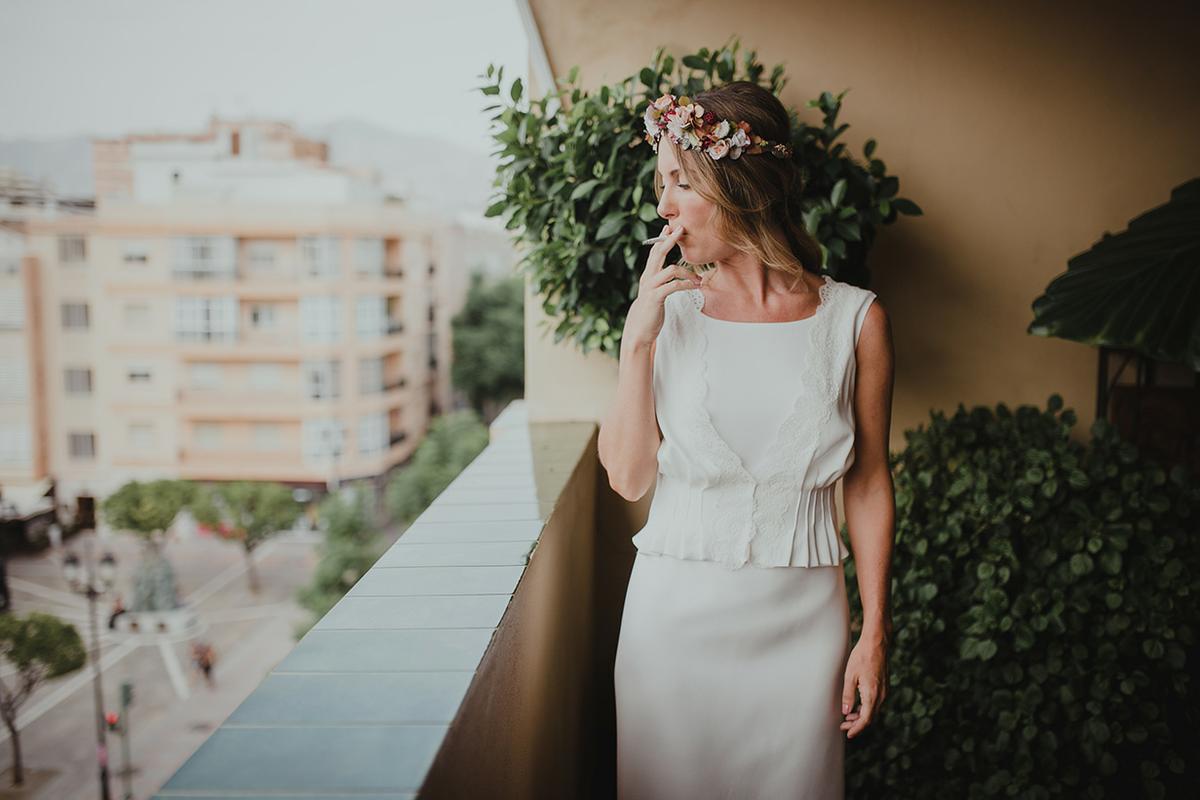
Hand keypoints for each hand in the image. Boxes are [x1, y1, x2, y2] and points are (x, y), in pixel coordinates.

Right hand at [621, 222, 695, 350]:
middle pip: (658, 253)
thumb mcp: (655, 292)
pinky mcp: (656, 297)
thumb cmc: (650, 311)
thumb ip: (660, 282)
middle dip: (670, 240)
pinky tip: (695, 286)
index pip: (654, 252)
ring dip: (688, 272)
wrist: (640, 330)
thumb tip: (671, 274)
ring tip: (699, 279)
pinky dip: (686, 284)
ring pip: (671, 269)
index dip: (662, 239)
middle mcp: (648, 278)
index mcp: (648, 275)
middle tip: (681, 229)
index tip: (670, 228)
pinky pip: (673, 286)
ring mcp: (651, 287)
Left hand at [840, 636, 888, 738]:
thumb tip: (846, 712)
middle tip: (843, 726)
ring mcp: (884, 691)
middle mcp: (881, 695)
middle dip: (857, 724)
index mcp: (872, 695)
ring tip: (847, 717)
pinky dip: (866, 708)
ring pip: (873, 711)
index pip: (866, 720)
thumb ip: (848, 696)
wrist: (876, 643)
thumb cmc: (861, 657)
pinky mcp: (884, 686)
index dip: (857, 729)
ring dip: (861, 716)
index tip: (848, 734)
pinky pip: (875, 703)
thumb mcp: (850, 676)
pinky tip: (856, 706)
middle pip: (870, 717)